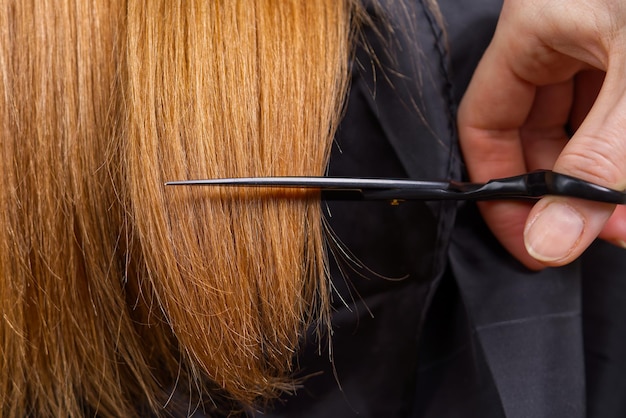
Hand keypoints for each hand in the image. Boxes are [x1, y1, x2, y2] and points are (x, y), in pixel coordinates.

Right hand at [458, 0, 625, 268]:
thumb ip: (598, 161)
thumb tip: (550, 239)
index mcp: (537, 27)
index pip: (486, 122)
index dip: (500, 185)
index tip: (531, 240)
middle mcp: (566, 36)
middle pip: (537, 134)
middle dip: (569, 190)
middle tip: (600, 232)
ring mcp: (609, 46)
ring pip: (586, 130)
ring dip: (609, 178)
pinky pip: (621, 121)